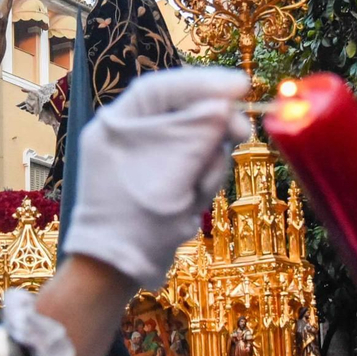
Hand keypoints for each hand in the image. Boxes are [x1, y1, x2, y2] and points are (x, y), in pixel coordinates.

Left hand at [62, 67, 250, 289]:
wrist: (114, 273)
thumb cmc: (135, 216)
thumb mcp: (173, 167)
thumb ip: (200, 130)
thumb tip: (223, 105)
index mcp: (116, 124)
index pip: (162, 88)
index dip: (203, 82)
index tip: (241, 86)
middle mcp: (129, 139)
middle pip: (183, 116)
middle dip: (213, 129)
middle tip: (242, 134)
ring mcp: (145, 164)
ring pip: (195, 146)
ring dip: (207, 166)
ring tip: (196, 192)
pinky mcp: (160, 187)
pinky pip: (191, 173)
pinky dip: (199, 184)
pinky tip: (191, 204)